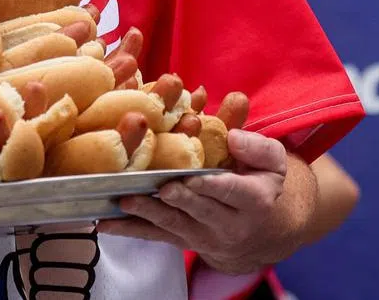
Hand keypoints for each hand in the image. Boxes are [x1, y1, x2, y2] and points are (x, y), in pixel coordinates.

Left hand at [98, 130, 316, 274]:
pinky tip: (106, 223)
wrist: (266, 229)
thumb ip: (256, 146)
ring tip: (124, 202)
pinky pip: (156, 236)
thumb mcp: (272, 160)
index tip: (190, 178)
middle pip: (199, 211)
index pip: (230, 192)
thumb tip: (233, 137)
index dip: (209, 186)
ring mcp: (204, 236)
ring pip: (174, 225)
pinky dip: (131, 230)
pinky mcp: (185, 241)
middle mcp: (228, 225)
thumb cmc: (262, 181)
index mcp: (252, 200)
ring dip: (148, 214)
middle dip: (177, 200)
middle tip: (158, 188)